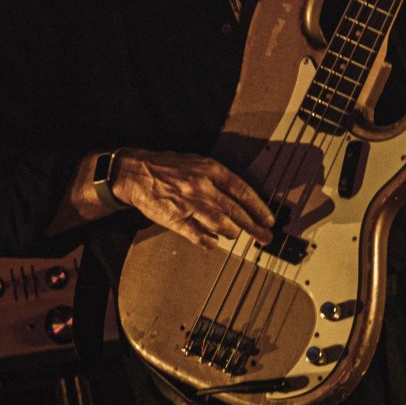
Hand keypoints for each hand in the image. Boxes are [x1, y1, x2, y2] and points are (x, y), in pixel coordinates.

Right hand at [112, 148, 274, 249]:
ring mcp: (190, 204)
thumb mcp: (197, 162)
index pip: (243, 191)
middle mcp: (203, 187)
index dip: (259, 207)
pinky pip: (199, 236)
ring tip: (238, 236)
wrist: (137, 173)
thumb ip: (218, 177)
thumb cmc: (168, 166)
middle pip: (236, 211)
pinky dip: (210, 242)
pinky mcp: (176, 220)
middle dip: (254, 226)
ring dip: (233, 233)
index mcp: (211, 170)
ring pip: (221, 225)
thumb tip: (238, 194)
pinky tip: (215, 243)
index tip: (269, 219)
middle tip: (265, 236)